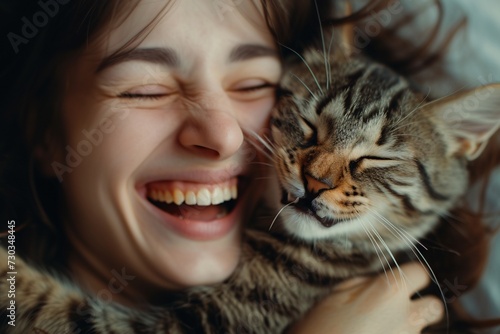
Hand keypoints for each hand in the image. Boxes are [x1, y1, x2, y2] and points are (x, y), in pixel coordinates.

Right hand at [289, 262, 443, 333]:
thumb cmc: (320, 327)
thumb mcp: (336, 293)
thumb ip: (366, 283)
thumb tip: (379, 279)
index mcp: (388, 291)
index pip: (420, 272)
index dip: (409, 275)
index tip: (397, 279)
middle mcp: (405, 316)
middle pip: (434, 306)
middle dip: (421, 305)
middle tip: (398, 309)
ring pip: (421, 328)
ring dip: (407, 326)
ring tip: (379, 328)